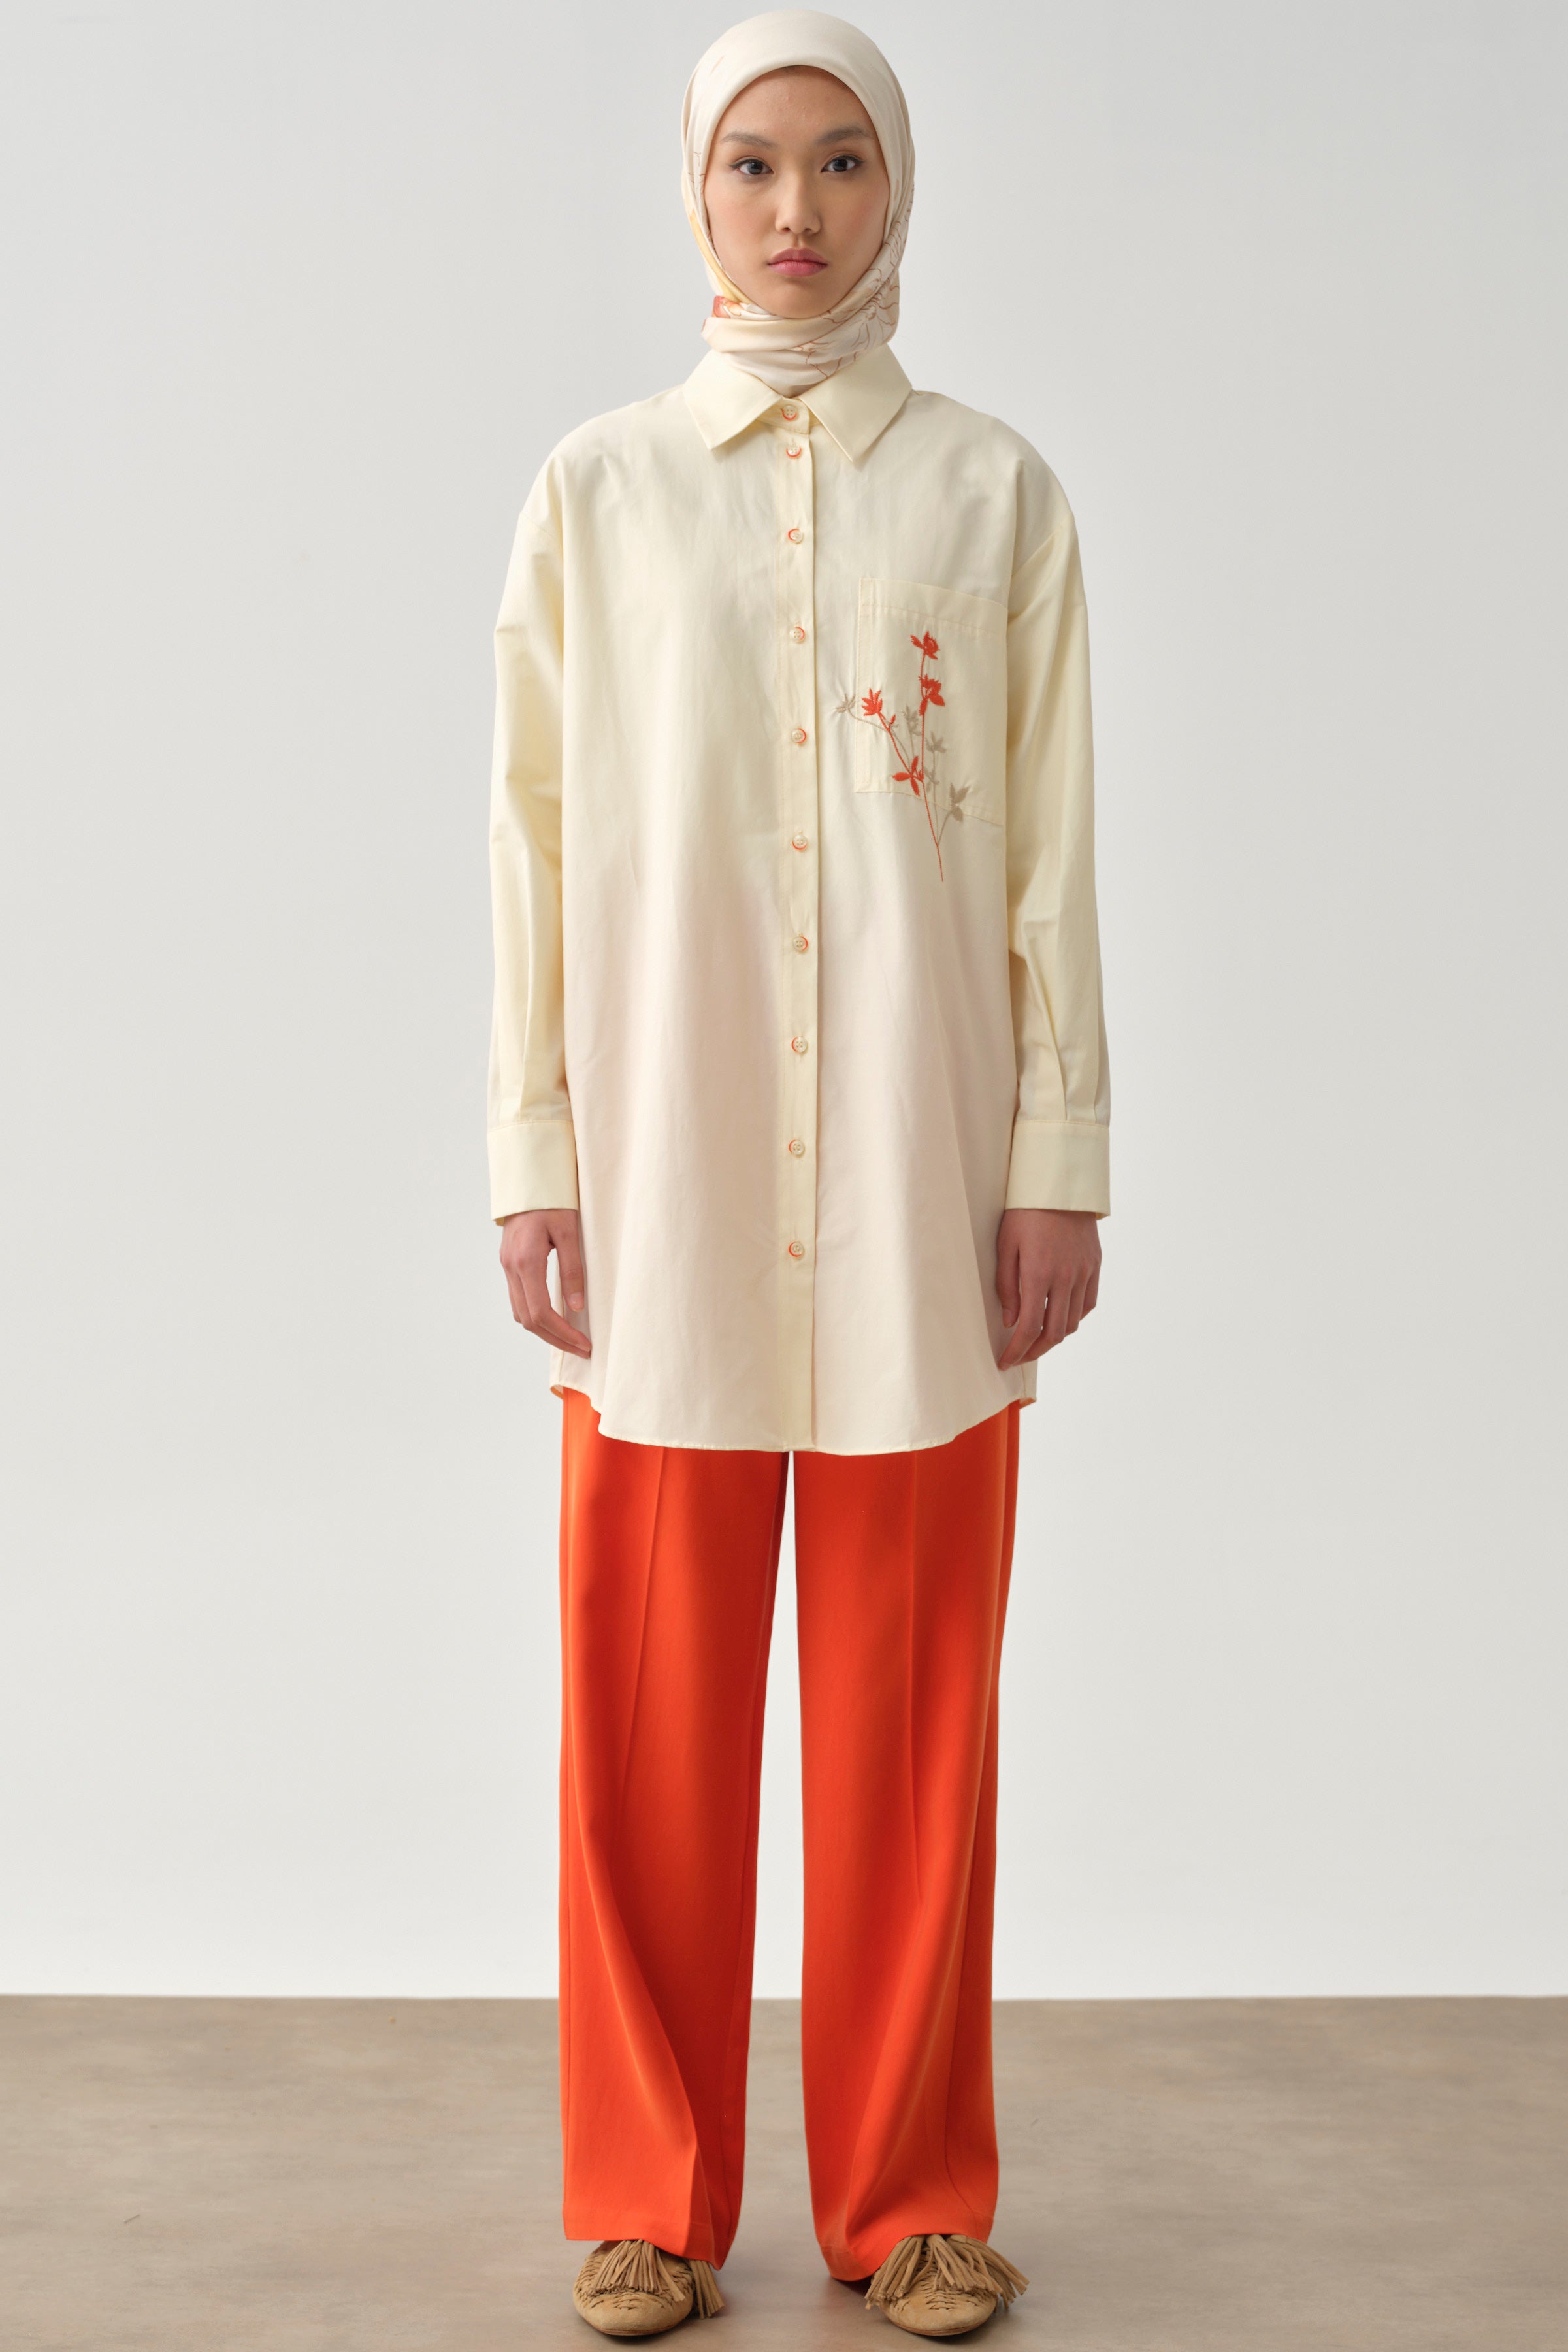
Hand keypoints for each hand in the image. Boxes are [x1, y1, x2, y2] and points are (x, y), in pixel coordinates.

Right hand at [499, 1208, 590, 1357]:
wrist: (528, 1181)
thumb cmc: (553, 1201)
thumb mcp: (570, 1232)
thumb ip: (572, 1269)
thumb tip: (576, 1307)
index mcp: (525, 1261)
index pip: (541, 1312)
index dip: (562, 1334)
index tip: (584, 1344)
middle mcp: (511, 1267)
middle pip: (528, 1320)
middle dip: (555, 1339)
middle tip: (582, 1348)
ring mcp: (506, 1266)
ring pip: (520, 1313)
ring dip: (544, 1330)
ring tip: (570, 1338)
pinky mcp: (509, 1264)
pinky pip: (518, 1299)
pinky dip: (535, 1315)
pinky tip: (554, 1317)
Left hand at [995, 1207, 1100, 1367]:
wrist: (1061, 1186)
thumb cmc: (1026, 1213)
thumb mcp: (1005, 1245)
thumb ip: (1007, 1286)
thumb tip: (1009, 1321)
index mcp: (1039, 1273)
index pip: (1029, 1327)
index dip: (1017, 1350)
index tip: (1005, 1361)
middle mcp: (1065, 1278)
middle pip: (1054, 1333)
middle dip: (1034, 1351)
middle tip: (1019, 1356)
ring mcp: (1084, 1273)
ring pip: (1073, 1322)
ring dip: (1054, 1337)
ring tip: (1037, 1339)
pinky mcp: (1095, 1267)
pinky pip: (1087, 1304)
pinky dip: (1074, 1318)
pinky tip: (1060, 1318)